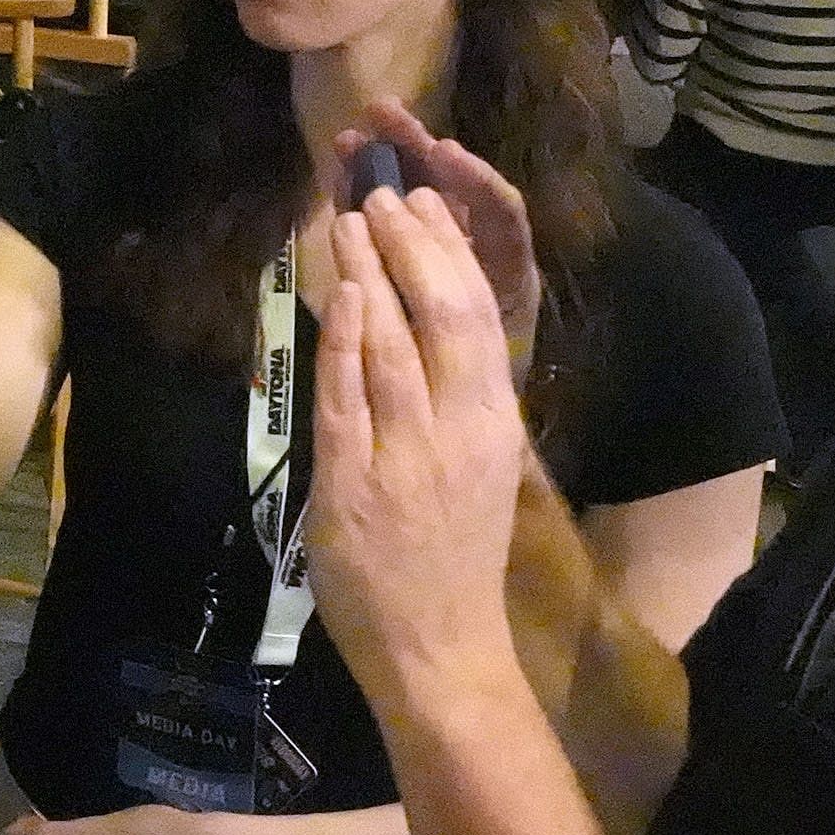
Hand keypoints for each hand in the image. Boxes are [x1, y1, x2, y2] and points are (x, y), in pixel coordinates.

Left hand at [306, 195, 530, 696]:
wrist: (440, 643)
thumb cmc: (454, 555)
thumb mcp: (477, 465)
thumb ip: (456, 399)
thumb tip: (425, 325)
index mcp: (496, 422)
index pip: (479, 316)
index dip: (451, 252)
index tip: (426, 202)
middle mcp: (459, 428)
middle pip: (442, 314)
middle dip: (410, 245)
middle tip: (381, 191)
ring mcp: (407, 453)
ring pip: (391, 342)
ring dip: (367, 274)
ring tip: (347, 219)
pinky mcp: (355, 481)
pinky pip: (347, 396)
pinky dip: (342, 340)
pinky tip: (338, 295)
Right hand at [339, 100, 539, 374]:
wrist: (464, 429)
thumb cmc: (476, 396)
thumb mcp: (483, 362)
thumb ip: (459, 315)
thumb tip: (428, 270)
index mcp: (507, 275)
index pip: (502, 215)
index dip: (475, 181)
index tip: (440, 152)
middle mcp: (474, 255)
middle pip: (453, 190)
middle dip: (417, 149)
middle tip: (378, 113)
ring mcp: (437, 256)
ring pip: (416, 200)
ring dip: (384, 165)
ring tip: (347, 138)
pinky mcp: (405, 268)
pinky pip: (388, 225)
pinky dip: (364, 200)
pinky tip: (339, 174)